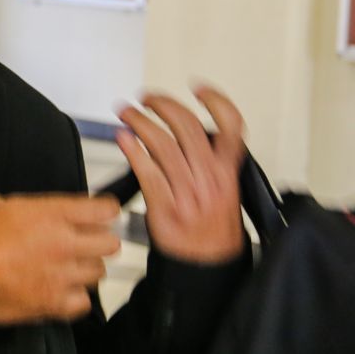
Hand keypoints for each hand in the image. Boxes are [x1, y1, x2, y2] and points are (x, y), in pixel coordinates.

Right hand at [0, 193, 120, 324]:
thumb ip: (28, 206)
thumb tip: (36, 211)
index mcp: (52, 214)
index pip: (104, 209)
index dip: (106, 211)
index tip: (102, 214)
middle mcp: (64, 243)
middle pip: (110, 244)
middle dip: (99, 242)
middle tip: (86, 243)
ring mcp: (63, 275)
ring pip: (99, 273)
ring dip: (86, 270)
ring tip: (68, 268)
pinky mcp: (55, 303)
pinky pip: (84, 302)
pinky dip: (76, 297)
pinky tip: (62, 291)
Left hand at [116, 85, 245, 263]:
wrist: (206, 265)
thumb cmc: (212, 228)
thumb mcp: (225, 191)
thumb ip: (212, 162)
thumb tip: (190, 133)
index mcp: (227, 173)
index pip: (231, 128)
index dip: (217, 102)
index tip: (199, 88)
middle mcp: (210, 179)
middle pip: (187, 128)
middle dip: (163, 105)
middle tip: (146, 98)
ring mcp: (187, 193)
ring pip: (163, 145)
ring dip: (140, 122)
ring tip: (127, 112)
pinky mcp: (165, 207)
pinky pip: (147, 172)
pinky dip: (133, 150)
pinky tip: (123, 138)